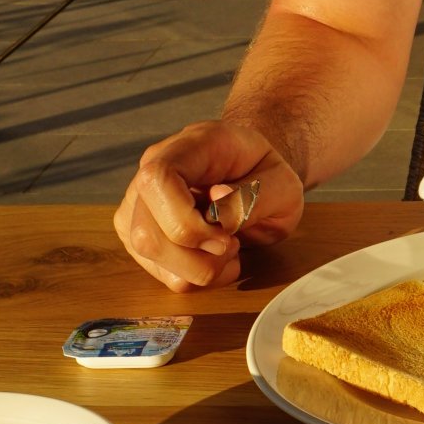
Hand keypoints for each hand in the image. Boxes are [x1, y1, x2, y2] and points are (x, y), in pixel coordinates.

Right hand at [113, 117, 304, 292]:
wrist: (254, 174)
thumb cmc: (266, 175)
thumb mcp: (284, 183)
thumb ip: (255, 196)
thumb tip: (217, 205)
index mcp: (189, 147)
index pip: (157, 179)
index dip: (184, 220)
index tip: (224, 236)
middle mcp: (151, 170)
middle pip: (145, 233)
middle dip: (196, 258)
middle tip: (233, 244)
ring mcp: (139, 202)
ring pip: (148, 257)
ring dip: (198, 269)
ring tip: (227, 248)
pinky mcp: (140, 232)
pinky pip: (160, 271)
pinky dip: (194, 277)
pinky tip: (215, 258)